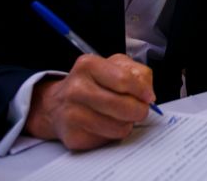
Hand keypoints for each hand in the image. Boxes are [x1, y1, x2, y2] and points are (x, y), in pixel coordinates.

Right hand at [25, 53, 155, 150]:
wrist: (58, 104)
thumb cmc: (92, 83)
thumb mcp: (115, 65)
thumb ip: (138, 73)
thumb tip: (148, 95)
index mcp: (88, 65)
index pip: (125, 80)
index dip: (142, 91)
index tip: (148, 97)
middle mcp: (76, 89)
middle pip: (123, 106)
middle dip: (139, 110)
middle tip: (139, 109)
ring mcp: (72, 114)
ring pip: (118, 127)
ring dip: (127, 124)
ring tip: (120, 116)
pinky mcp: (73, 137)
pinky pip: (107, 140)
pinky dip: (112, 134)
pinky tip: (106, 124)